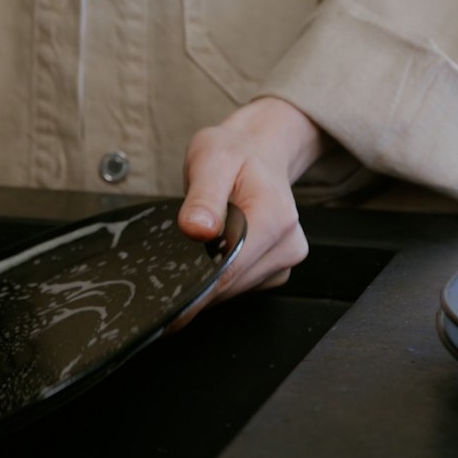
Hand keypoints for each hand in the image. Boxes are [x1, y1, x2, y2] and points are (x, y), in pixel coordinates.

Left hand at [174, 97, 325, 327]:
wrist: (259, 152)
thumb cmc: (234, 154)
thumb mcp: (210, 160)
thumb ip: (203, 196)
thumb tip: (196, 229)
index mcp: (274, 218)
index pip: (231, 270)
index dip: (196, 290)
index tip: (169, 305)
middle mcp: (287, 244)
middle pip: (231, 285)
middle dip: (199, 279)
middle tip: (176, 255)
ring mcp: (285, 259)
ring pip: (235, 290)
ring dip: (210, 277)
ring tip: (201, 243)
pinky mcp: (276, 269)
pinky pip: (240, 286)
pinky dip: (221, 275)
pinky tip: (215, 250)